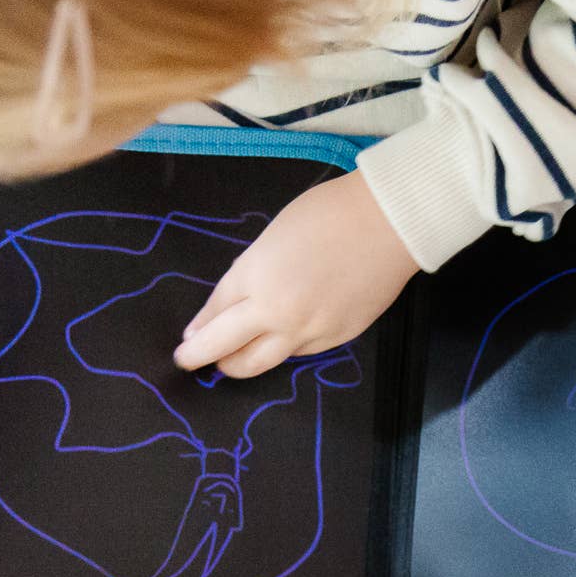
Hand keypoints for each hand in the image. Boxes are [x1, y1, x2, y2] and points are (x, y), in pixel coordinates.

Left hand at [173, 168, 419, 376]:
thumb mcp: (271, 237)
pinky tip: (281, 340)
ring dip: (241, 363)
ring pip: (263, 362)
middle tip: (190, 361)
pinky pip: (300, 352)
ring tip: (232, 360)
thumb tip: (233, 304)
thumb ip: (249, 273)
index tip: (188, 341)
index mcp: (255, 278)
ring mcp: (309, 331)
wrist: (388, 224)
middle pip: (227, 349)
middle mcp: (276, 313)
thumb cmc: (328, 214)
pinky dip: (283, 348)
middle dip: (203, 357)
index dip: (197, 331)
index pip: (214, 315)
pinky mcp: (337, 338)